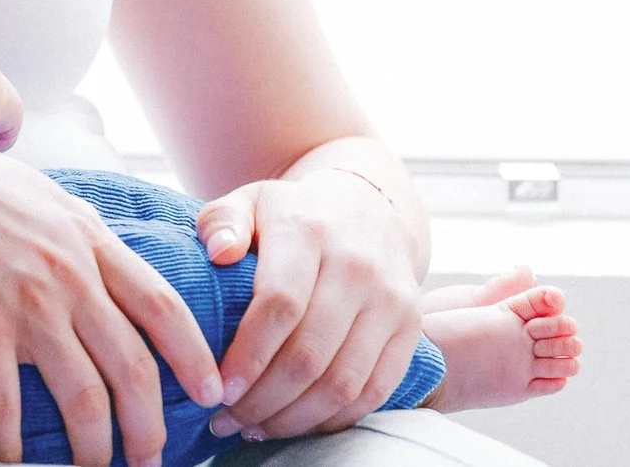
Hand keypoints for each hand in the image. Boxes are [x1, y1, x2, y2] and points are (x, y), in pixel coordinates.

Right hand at [0, 111, 221, 466]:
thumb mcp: (42, 193)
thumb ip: (81, 233)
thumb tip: (109, 261)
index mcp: (88, 240)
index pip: (163, 307)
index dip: (194, 356)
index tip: (211, 391)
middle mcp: (68, 276)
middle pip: (132, 368)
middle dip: (151, 428)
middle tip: (154, 458)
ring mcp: (25, 303)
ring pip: (82, 397)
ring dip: (94, 449)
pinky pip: (6, 403)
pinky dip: (12, 446)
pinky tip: (11, 464)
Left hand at [197, 171, 423, 440]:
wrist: (367, 209)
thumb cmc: (292, 214)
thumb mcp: (251, 200)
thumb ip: (223, 220)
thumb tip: (218, 252)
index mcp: (308, 230)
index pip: (280, 304)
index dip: (249, 354)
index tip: (219, 387)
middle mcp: (356, 266)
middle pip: (310, 353)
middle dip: (264, 398)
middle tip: (227, 419)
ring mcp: (390, 300)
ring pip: (343, 381)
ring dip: (296, 417)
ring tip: (255, 428)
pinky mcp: (411, 328)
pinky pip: (376, 389)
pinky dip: (335, 418)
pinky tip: (298, 424)